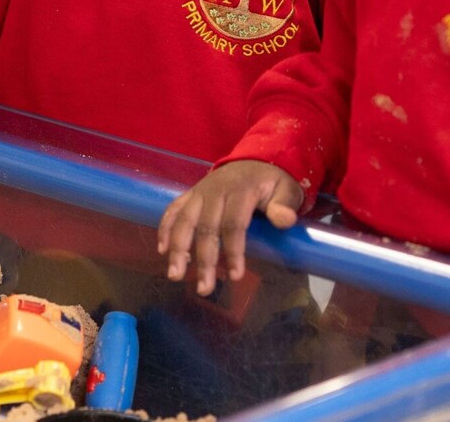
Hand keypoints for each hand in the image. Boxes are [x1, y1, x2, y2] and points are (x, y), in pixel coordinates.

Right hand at [158, 160, 304, 294]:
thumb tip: (285, 220)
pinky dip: (164, 228)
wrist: (256, 159)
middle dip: (204, 260)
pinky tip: (162, 250)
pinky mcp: (191, 193)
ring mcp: (200, 192)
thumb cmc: (272, 182)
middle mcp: (215, 190)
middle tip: (204, 288)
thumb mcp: (287, 190)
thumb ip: (285, 205)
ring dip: (177, 248)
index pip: (234, 224)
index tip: (235, 276)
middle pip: (206, 227)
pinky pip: (173, 210)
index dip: (233, 251)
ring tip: (175, 275)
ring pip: (184, 220)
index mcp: (241, 190)